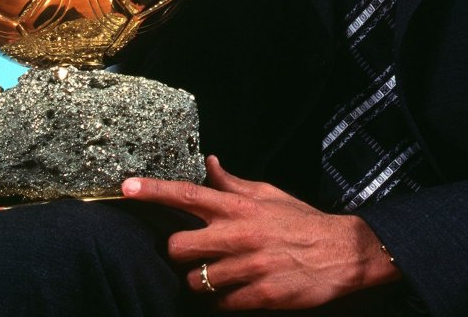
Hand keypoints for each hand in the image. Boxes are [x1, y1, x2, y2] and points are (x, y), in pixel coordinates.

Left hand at [122, 155, 399, 309]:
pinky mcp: (259, 295)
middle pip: (178, 248)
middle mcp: (240, 233)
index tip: (126, 186)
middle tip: (196, 254)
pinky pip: (220, 303)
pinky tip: (241, 289)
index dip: (153, 190)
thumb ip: (234, 184)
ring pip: (196, 281)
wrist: (341, 252)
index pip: (188, 194)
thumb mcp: (268, 194)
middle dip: (180, 254)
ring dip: (203, 281)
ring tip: (224, 273)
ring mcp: (248, 266)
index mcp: (240, 206)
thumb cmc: (300, 221)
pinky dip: (224, 300)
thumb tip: (209, 163)